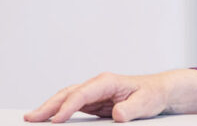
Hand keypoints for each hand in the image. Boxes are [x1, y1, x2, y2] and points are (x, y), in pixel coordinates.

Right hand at [24, 69, 196, 122]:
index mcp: (108, 81)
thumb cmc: (153, 94)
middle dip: (49, 105)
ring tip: (33, 119)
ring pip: (67, 99)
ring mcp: (94, 94)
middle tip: (31, 118)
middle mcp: (98, 85)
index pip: (83, 93)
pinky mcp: (94, 103)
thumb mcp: (146, 102)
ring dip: (50, 108)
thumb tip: (117, 114)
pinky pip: (72, 107)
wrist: (159, 92)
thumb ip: (131, 108)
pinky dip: (58, 112)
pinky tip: (49, 120)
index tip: (56, 119)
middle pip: (69, 93)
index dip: (68, 106)